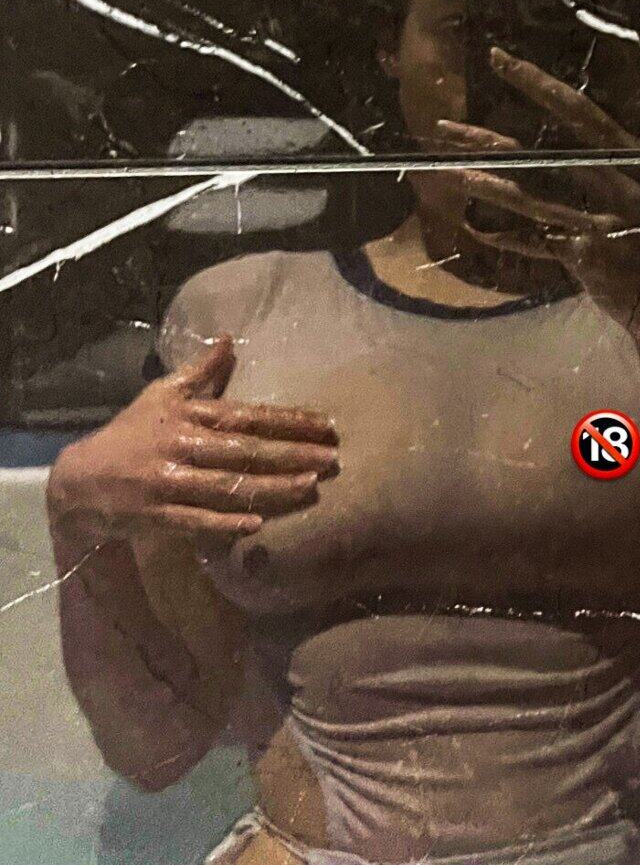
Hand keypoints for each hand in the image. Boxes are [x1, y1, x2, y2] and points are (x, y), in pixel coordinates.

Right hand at [47, 337, 337, 548]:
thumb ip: (200, 371)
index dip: (289, 420)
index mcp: (189, 417)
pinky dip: (225, 523)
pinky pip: (196, 520)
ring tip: (310, 488)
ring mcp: (170, 482)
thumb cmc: (131, 433)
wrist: (81, 479)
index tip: (326, 425)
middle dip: (291, 455)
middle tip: (333, 459)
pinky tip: (257, 524)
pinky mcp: (158, 515)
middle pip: (245, 451)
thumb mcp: (162, 394)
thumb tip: (229, 339)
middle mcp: (183, 447)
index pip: (248, 415)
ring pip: (228, 486)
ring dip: (271, 488)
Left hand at [436, 45, 639, 324]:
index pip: (576, 110)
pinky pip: (535, 241)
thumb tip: (541, 140)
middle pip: (538, 154)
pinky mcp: (586, 255)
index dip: (535, 82)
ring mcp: (601, 220)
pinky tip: (475, 227)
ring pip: (529, 198)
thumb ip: (597, 165)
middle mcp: (616, 183)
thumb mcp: (634, 188)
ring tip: (453, 173)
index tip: (498, 58)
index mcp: (630, 156)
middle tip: (445, 127)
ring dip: (487, 186)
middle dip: (488, 140)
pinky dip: (505, 237)